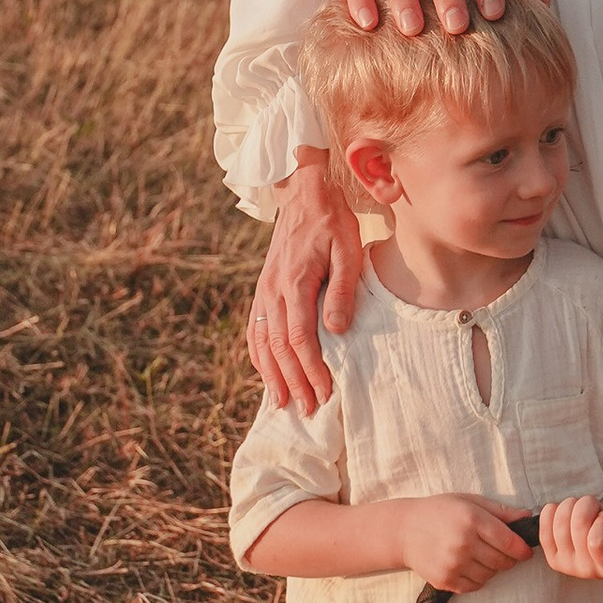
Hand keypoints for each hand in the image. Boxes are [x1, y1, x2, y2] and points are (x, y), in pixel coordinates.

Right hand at [247, 157, 363, 412]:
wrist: (303, 192)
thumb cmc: (332, 220)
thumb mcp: (347, 249)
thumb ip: (342, 290)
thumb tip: (336, 329)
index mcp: (294, 283)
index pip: (300, 339)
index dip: (311, 370)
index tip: (325, 392)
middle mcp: (273, 291)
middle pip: (279, 348)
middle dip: (294, 382)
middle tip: (309, 410)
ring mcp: (264, 290)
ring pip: (262, 342)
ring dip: (273, 375)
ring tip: (284, 402)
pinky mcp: (263, 288)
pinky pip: (255, 328)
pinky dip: (258, 355)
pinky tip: (266, 372)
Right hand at [398, 497, 533, 594]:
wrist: (404, 530)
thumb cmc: (440, 511)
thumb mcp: (470, 501)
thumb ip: (500, 511)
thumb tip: (527, 517)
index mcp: (473, 520)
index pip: (509, 543)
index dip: (522, 550)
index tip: (525, 552)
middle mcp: (464, 543)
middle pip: (502, 562)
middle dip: (508, 559)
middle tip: (501, 552)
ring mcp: (453, 564)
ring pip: (490, 575)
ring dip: (492, 569)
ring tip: (480, 556)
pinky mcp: (445, 580)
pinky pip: (474, 586)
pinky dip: (477, 579)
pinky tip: (469, 565)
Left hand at [534, 492, 602, 582]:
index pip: (595, 542)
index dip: (601, 521)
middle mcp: (586, 571)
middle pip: (577, 526)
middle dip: (588, 505)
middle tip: (596, 509)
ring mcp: (565, 565)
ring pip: (560, 522)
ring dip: (573, 505)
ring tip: (585, 511)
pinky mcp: (551, 556)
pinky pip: (543, 524)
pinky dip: (554, 509)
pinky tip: (567, 512)